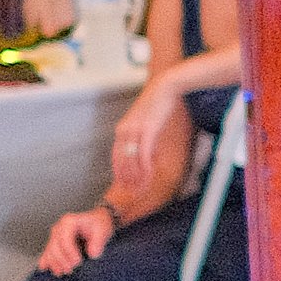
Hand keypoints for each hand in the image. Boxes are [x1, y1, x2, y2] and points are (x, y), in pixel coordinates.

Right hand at [40, 204, 113, 276]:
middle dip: (62, 260)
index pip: (64, 239)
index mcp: (68, 222)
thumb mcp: (102, 230)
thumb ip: (98, 241)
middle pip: (54, 247)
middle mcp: (59, 227)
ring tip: (65, 271)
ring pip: (49, 252)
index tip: (78, 261)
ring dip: (55, 264)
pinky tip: (50, 270)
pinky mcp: (54, 244)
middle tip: (73, 269)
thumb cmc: (98, 225)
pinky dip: (48, 262)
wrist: (96, 223)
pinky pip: (47, 253)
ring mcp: (55, 236)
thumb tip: (93, 254)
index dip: (70, 252)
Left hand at [110, 77, 180, 196]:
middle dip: (126, 179)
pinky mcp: (147, 130)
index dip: (119, 172)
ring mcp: (135, 131)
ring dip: (136, 177)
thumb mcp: (145, 122)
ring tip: (140, 188)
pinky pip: (144, 154)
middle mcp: (125, 131)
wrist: (164, 88)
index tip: (123, 184)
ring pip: (132, 160)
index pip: (116, 156)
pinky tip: (148, 176)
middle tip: (131, 192)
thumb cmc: (157, 104)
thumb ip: (142, 137)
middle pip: (122, 161)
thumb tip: (145, 152)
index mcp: (122, 130)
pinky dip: (145, 167)